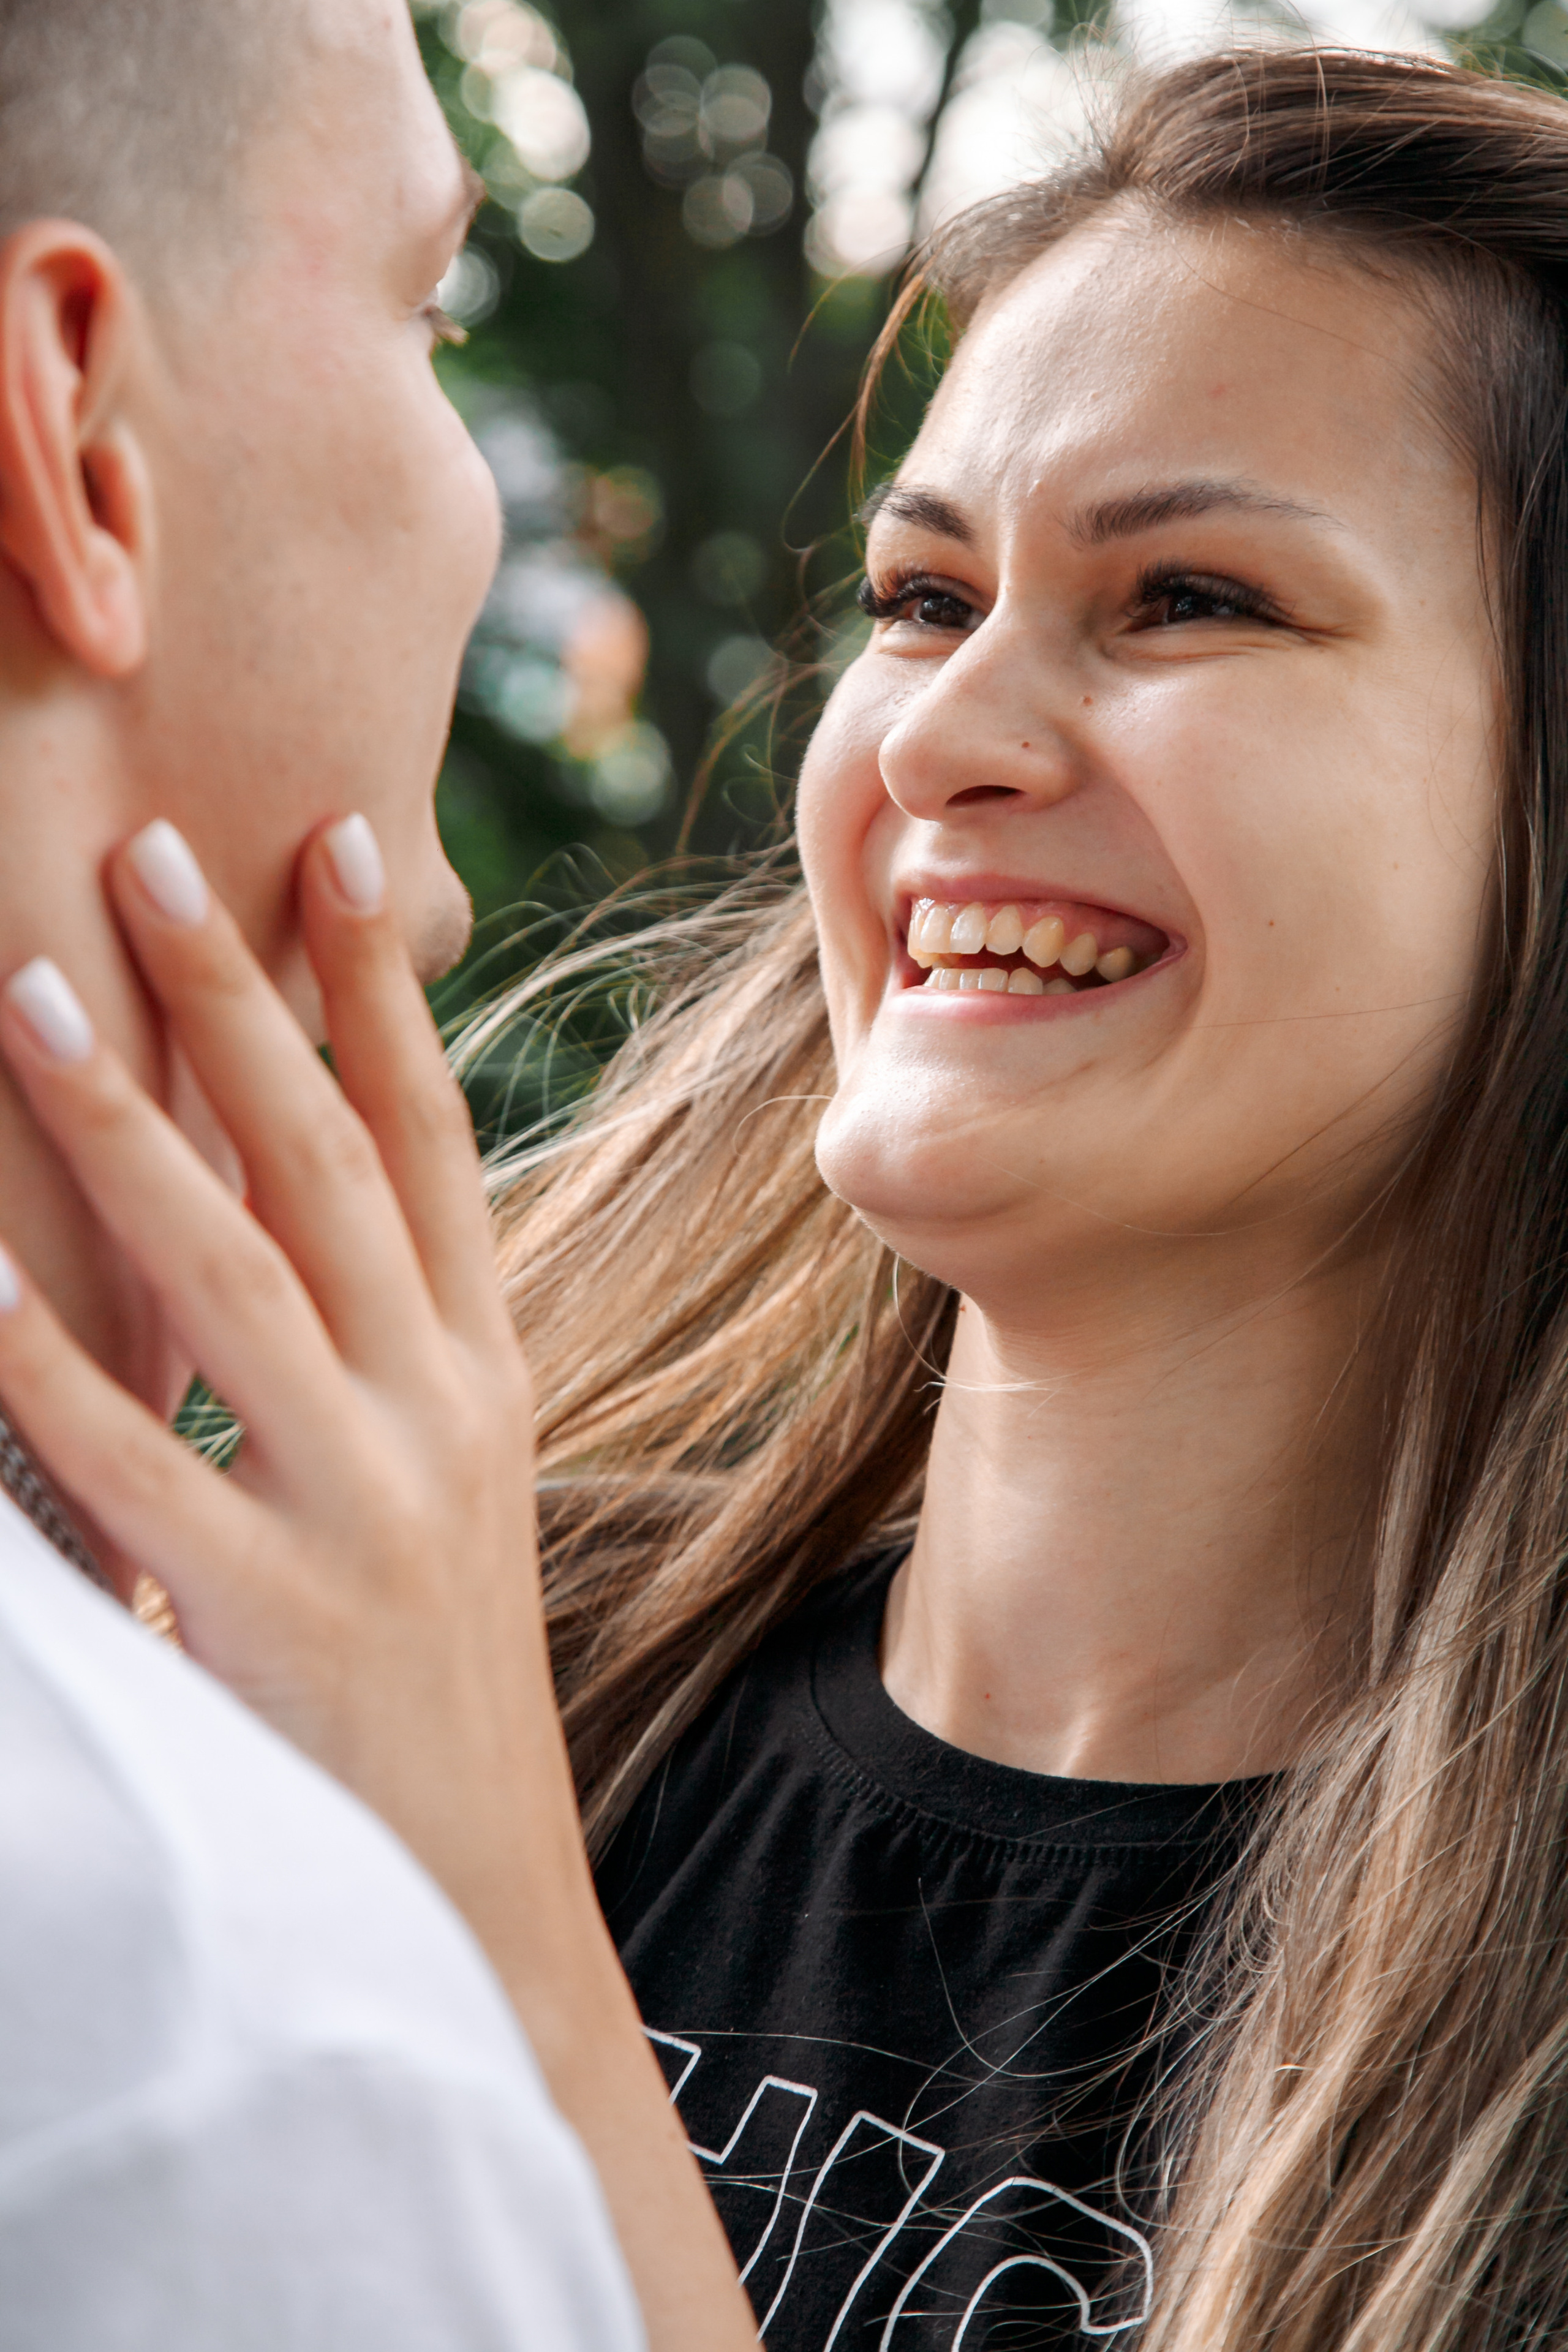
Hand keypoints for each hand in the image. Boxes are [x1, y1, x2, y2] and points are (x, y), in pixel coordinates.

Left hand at [0, 817, 754, 2351]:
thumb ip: (380, 1353)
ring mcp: (363, 1505)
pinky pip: (131, 1463)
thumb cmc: (438, 1672)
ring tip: (34, 1000)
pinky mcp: (272, 1610)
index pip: (431, 1145)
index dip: (380, 996)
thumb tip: (281, 1224)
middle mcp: (438, 1410)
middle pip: (331, 1169)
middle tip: (152, 855)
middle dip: (243, 1002)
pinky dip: (42, 1365)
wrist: (485, 1892)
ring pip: (234, 1276)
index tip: (338, 852)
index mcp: (483, 1369)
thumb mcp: (443, 1484)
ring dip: (129, 1131)